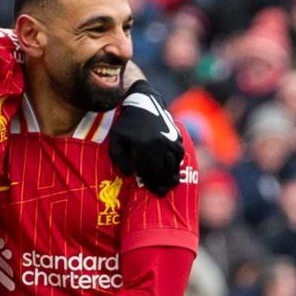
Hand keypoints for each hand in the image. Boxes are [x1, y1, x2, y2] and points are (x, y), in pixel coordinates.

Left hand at [109, 80, 183, 195]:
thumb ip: (118, 157)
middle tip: (159, 192)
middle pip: (160, 170)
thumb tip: (128, 174)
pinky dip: (177, 164)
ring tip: (168, 185)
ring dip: (170, 176)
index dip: (147, 180)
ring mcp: (169, 140)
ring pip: (172, 164)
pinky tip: (173, 170)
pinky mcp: (177, 136)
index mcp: (142, 146)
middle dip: (159, 182)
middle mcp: (158, 144)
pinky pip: (179, 155)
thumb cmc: (126, 124)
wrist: (143, 103)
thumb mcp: (116, 139)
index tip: (148, 188)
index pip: (146, 170)